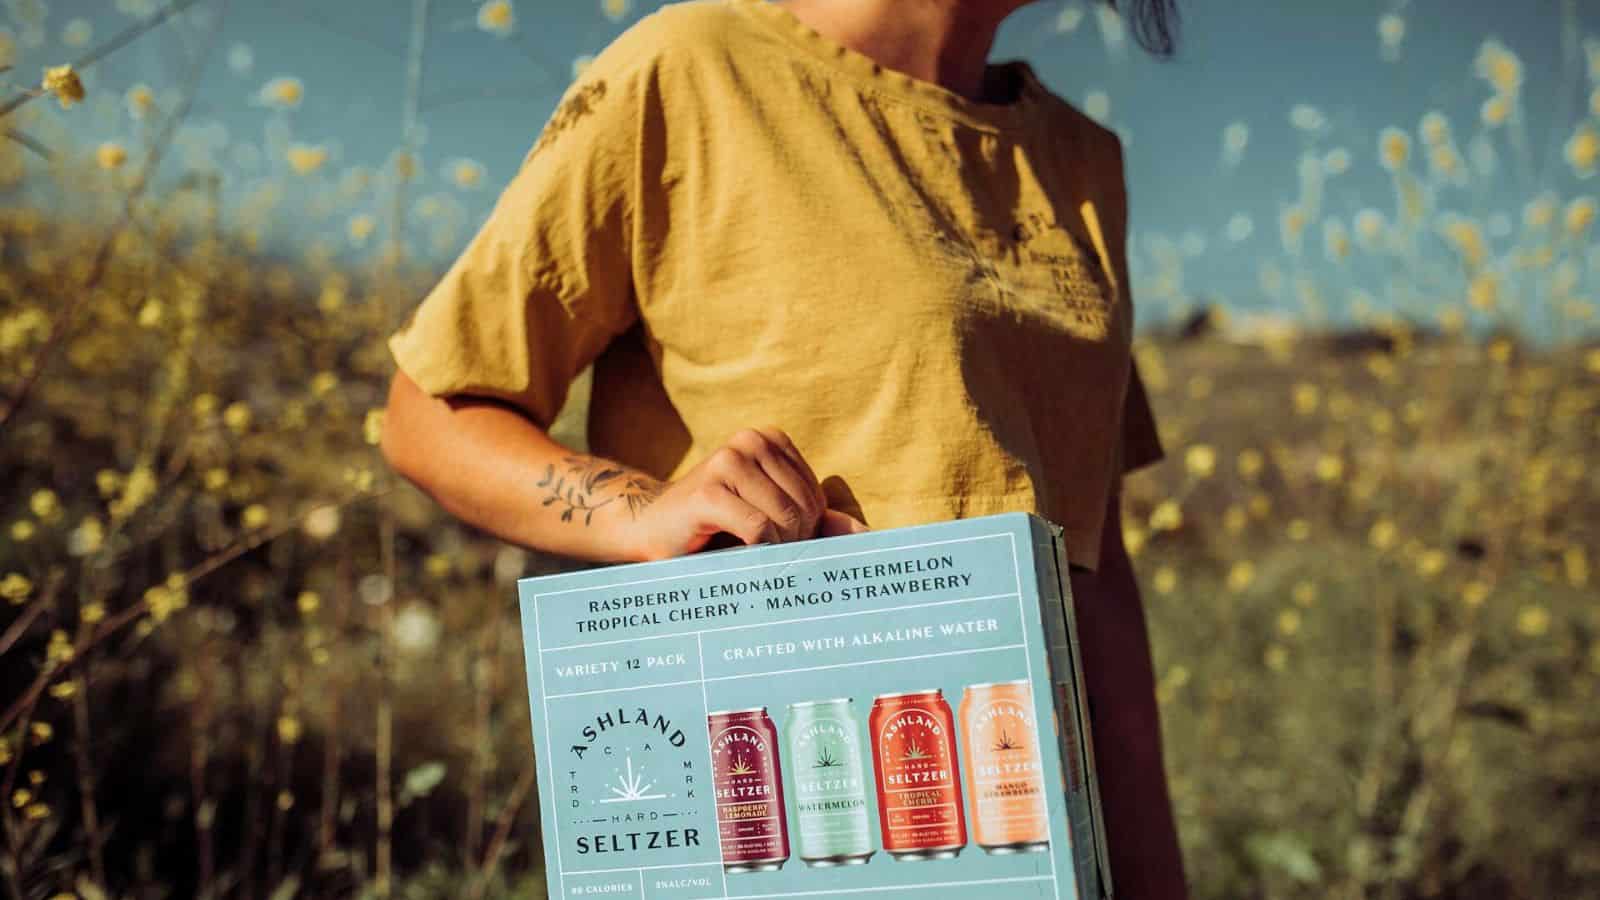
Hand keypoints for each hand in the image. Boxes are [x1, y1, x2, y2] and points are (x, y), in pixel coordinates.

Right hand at [620, 427, 868, 561]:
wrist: (652, 529)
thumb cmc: (718, 528)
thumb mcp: (774, 517)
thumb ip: (819, 521)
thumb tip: (868, 533)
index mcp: (768, 438)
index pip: (816, 498)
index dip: (802, 532)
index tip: (772, 540)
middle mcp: (749, 440)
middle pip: (804, 508)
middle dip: (791, 542)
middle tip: (758, 551)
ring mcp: (727, 461)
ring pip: (784, 519)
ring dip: (772, 549)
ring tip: (745, 550)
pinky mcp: (709, 491)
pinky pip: (759, 529)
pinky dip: (756, 551)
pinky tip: (734, 551)